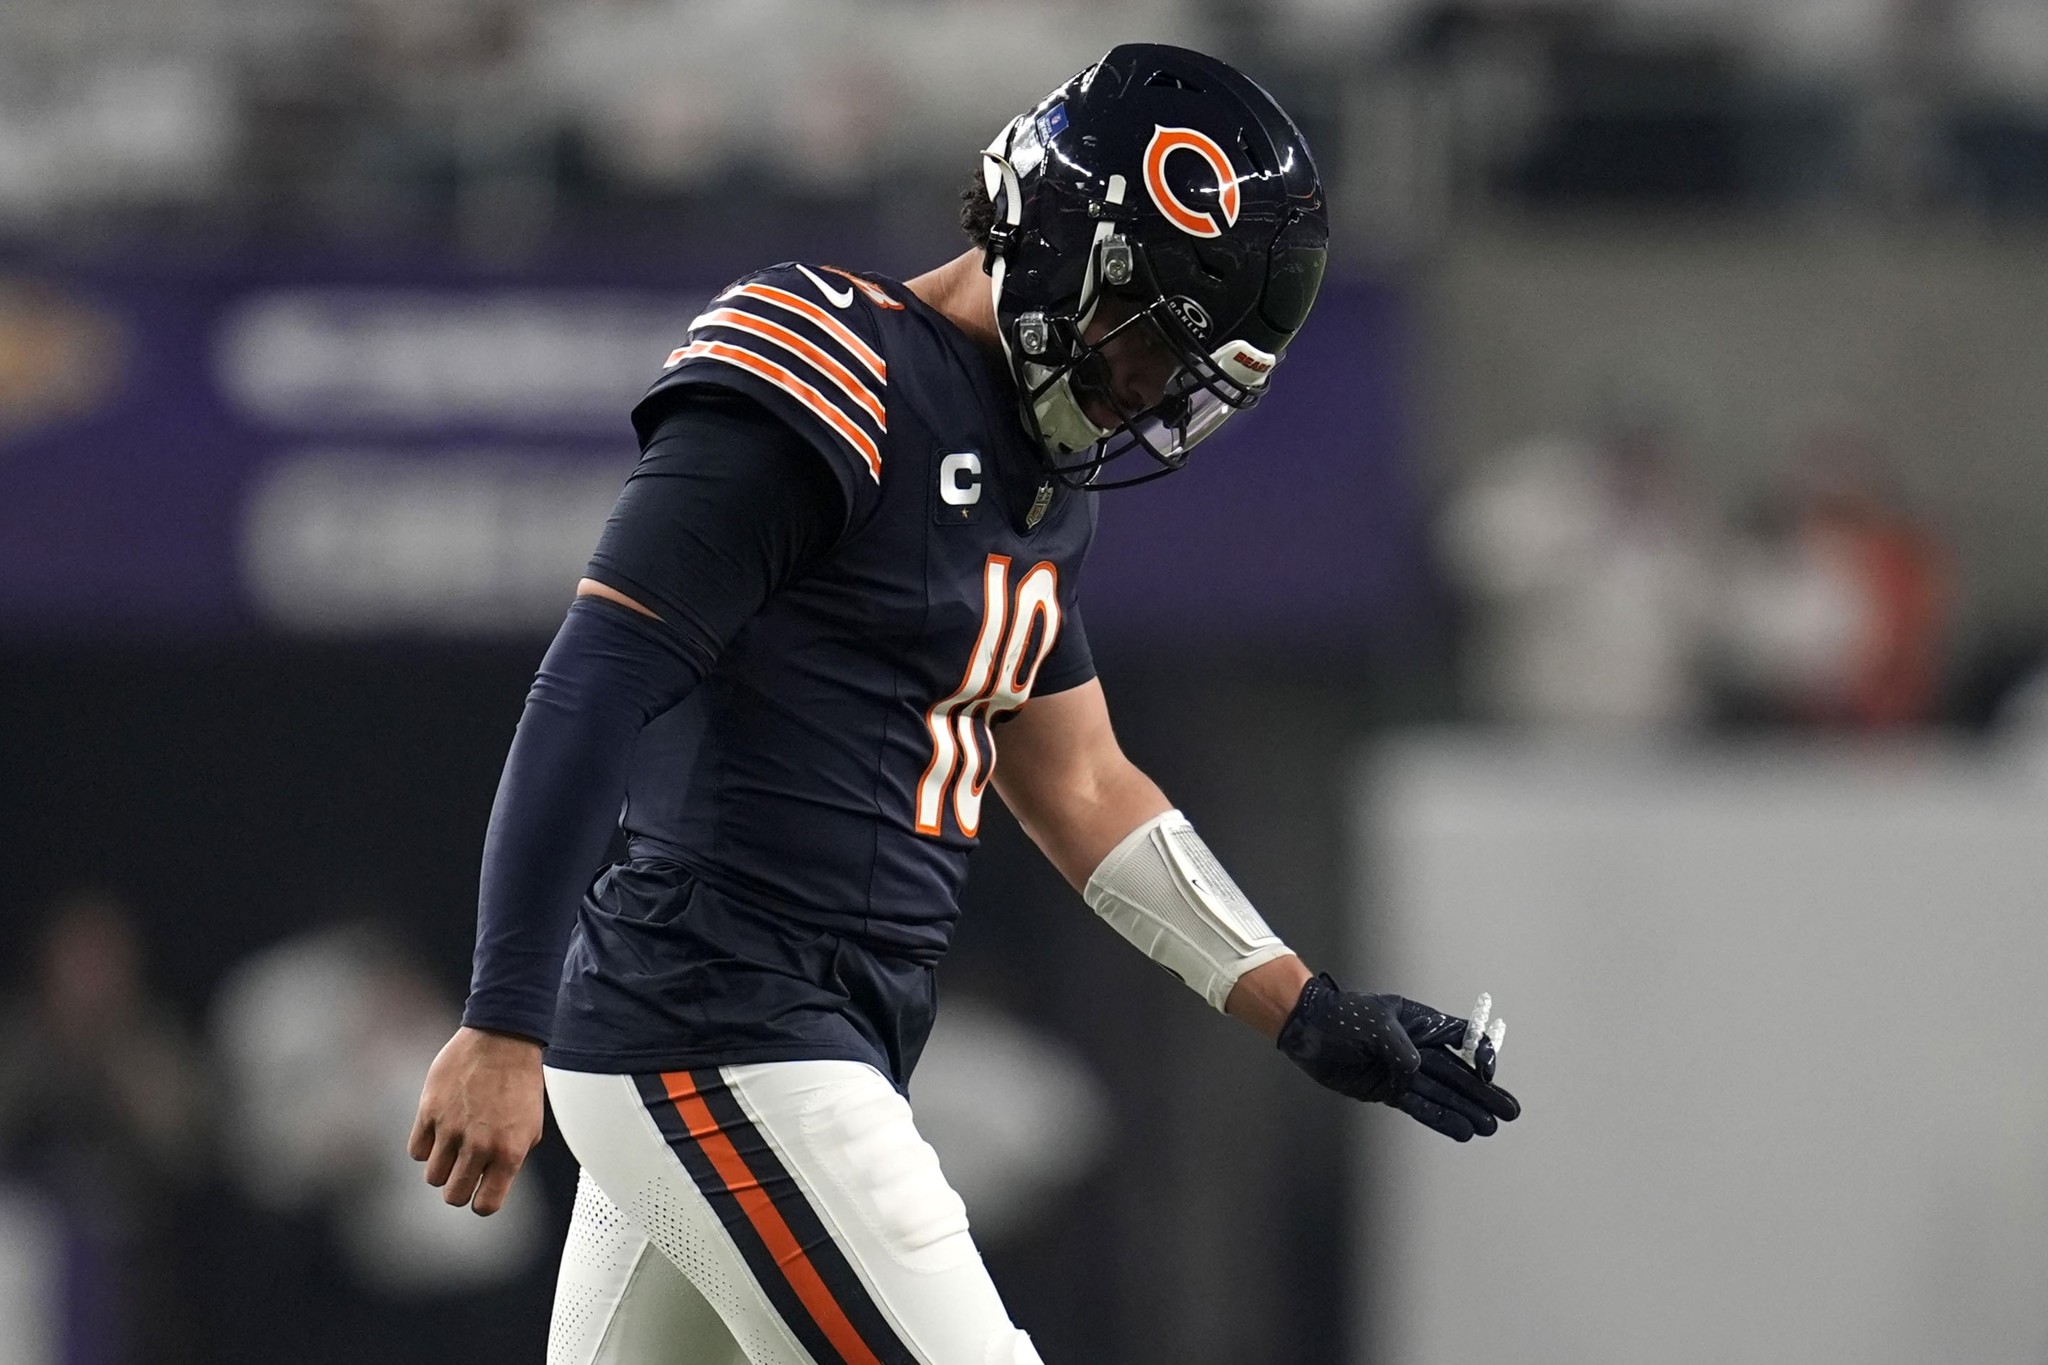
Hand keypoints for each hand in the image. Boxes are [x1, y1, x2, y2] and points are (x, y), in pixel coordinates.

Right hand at [408, 1026, 544, 1214]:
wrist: (503, 1038)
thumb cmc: (520, 1081)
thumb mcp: (531, 1126)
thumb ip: (511, 1158)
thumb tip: (489, 1182)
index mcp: (509, 1152)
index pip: (485, 1205)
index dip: (481, 1202)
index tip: (480, 1193)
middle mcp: (479, 1145)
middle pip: (454, 1196)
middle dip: (458, 1189)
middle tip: (464, 1171)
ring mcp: (452, 1129)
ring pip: (433, 1177)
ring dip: (442, 1167)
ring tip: (454, 1146)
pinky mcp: (430, 1111)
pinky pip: (417, 1151)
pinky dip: (426, 1146)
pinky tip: (439, 1131)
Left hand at [1276, 974, 1520, 1140]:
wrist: (1308, 1028)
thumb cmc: (1342, 1016)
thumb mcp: (1376, 1023)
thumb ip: (1400, 1048)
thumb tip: (1415, 1071)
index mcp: (1421, 1022)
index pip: (1462, 1037)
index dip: (1479, 1053)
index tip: (1485, 1070)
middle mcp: (1418, 1048)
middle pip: (1458, 1072)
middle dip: (1484, 1092)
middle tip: (1512, 1111)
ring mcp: (1403, 1071)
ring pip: (1443, 1093)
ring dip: (1467, 1110)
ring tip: (1493, 1126)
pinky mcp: (1388, 1089)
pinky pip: (1419, 1105)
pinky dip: (1440, 1118)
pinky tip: (1463, 1131)